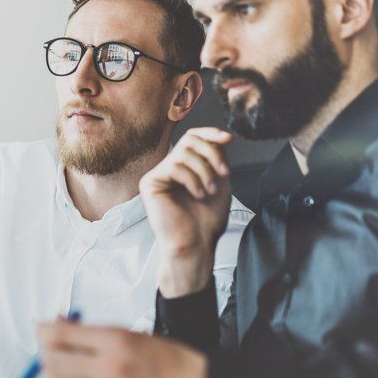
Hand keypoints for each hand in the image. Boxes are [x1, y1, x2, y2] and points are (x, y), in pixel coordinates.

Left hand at [36, 321, 209, 377]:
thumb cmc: (174, 363)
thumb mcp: (135, 335)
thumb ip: (98, 334)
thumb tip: (67, 328)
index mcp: (116, 341)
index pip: (60, 334)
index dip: (44, 330)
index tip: (42, 329)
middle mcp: (108, 368)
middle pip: (52, 360)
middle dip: (45, 353)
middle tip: (50, 349)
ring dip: (51, 376)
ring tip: (58, 370)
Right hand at [139, 127, 233, 297]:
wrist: (197, 243)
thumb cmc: (207, 220)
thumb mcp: (219, 181)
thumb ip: (217, 157)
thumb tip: (220, 136)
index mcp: (185, 167)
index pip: (193, 138)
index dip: (210, 133)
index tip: (228, 139)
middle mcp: (169, 169)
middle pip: (189, 140)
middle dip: (211, 153)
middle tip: (224, 173)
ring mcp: (158, 176)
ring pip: (183, 153)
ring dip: (204, 171)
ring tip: (210, 191)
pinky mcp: (149, 183)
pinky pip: (173, 166)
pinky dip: (192, 179)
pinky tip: (197, 195)